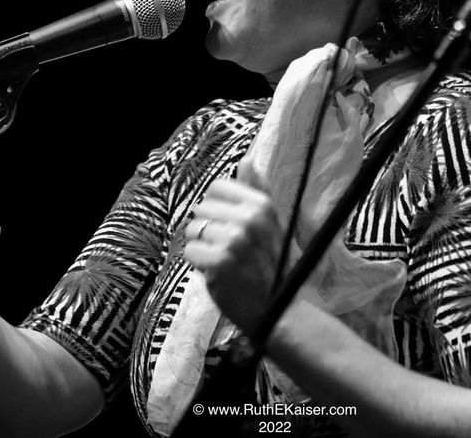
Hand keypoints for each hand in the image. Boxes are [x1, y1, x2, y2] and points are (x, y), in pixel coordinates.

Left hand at [183, 179, 282, 333]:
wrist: (280, 312)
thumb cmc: (273, 266)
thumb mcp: (272, 224)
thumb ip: (256, 190)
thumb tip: (247, 159)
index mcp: (262, 205)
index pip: (216, 188)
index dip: (217, 209)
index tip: (229, 228)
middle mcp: (249, 218)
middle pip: (201, 209)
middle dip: (208, 231)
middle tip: (230, 251)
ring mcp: (235, 240)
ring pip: (193, 231)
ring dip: (203, 248)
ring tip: (225, 263)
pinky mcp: (220, 262)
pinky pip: (190, 252)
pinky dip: (199, 265)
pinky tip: (218, 274)